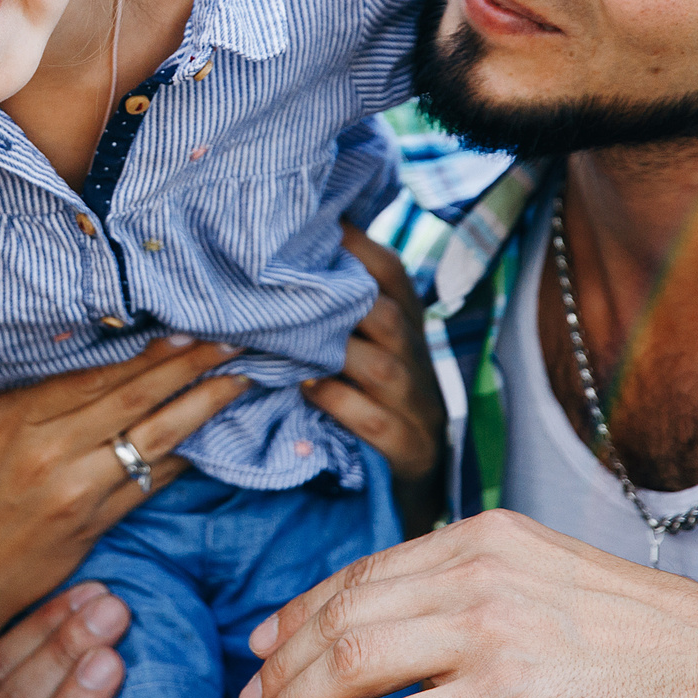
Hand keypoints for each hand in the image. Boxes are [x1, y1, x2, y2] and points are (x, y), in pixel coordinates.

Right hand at [0, 337, 249, 635]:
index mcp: (15, 419)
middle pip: (135, 400)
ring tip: (238, 382)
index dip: (147, 354)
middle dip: (188, 368)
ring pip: (153, 440)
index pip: (96, 376)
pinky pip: (149, 486)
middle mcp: (52, 452)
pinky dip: (181, 461)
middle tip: (231, 343)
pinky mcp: (94, 526)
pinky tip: (207, 442)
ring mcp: (78, 492)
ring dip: (201, 409)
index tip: (184, 330)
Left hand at [236, 508, 697, 697]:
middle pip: (343, 614)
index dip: (302, 608)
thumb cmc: (649, 638)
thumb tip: (415, 625)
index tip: (265, 640)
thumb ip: (482, 586)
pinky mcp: (505, 697)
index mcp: (482, 536)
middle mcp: (474, 571)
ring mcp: (487, 632)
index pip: (364, 570)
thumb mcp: (550, 575)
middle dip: (283, 661)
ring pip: (353, 662)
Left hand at [303, 222, 441, 486]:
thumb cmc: (376, 394)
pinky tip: (306, 390)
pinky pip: (376, 421)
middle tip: (279, 288)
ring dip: (334, 352)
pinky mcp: (410, 449)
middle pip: (389, 315)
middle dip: (340, 300)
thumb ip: (339, 303)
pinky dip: (339, 403)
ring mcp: (417, 405)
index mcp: (408, 324)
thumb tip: (286, 249)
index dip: (355, 245)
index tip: (310, 225)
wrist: (418, 472)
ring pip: (384, 367)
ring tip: (285, 342)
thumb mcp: (367, 343)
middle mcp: (418, 358)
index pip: (391, 271)